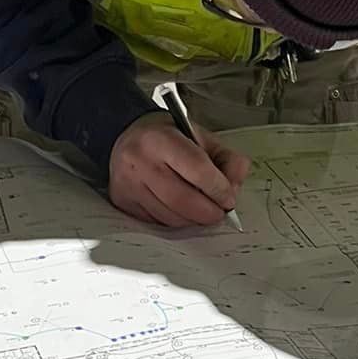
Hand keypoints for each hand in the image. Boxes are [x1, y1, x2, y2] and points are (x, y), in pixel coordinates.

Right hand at [108, 114, 250, 227]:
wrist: (128, 135)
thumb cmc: (167, 137)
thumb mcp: (201, 137)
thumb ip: (227, 159)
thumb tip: (234, 187)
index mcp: (161, 139)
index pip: (198, 170)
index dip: (219, 189)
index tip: (229, 198)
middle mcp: (140, 160)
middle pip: (184, 200)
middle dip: (210, 212)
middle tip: (219, 211)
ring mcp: (128, 183)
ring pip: (172, 217)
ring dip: (193, 219)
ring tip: (200, 208)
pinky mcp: (123, 201)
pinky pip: (158, 222)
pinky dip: (176, 220)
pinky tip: (179, 208)